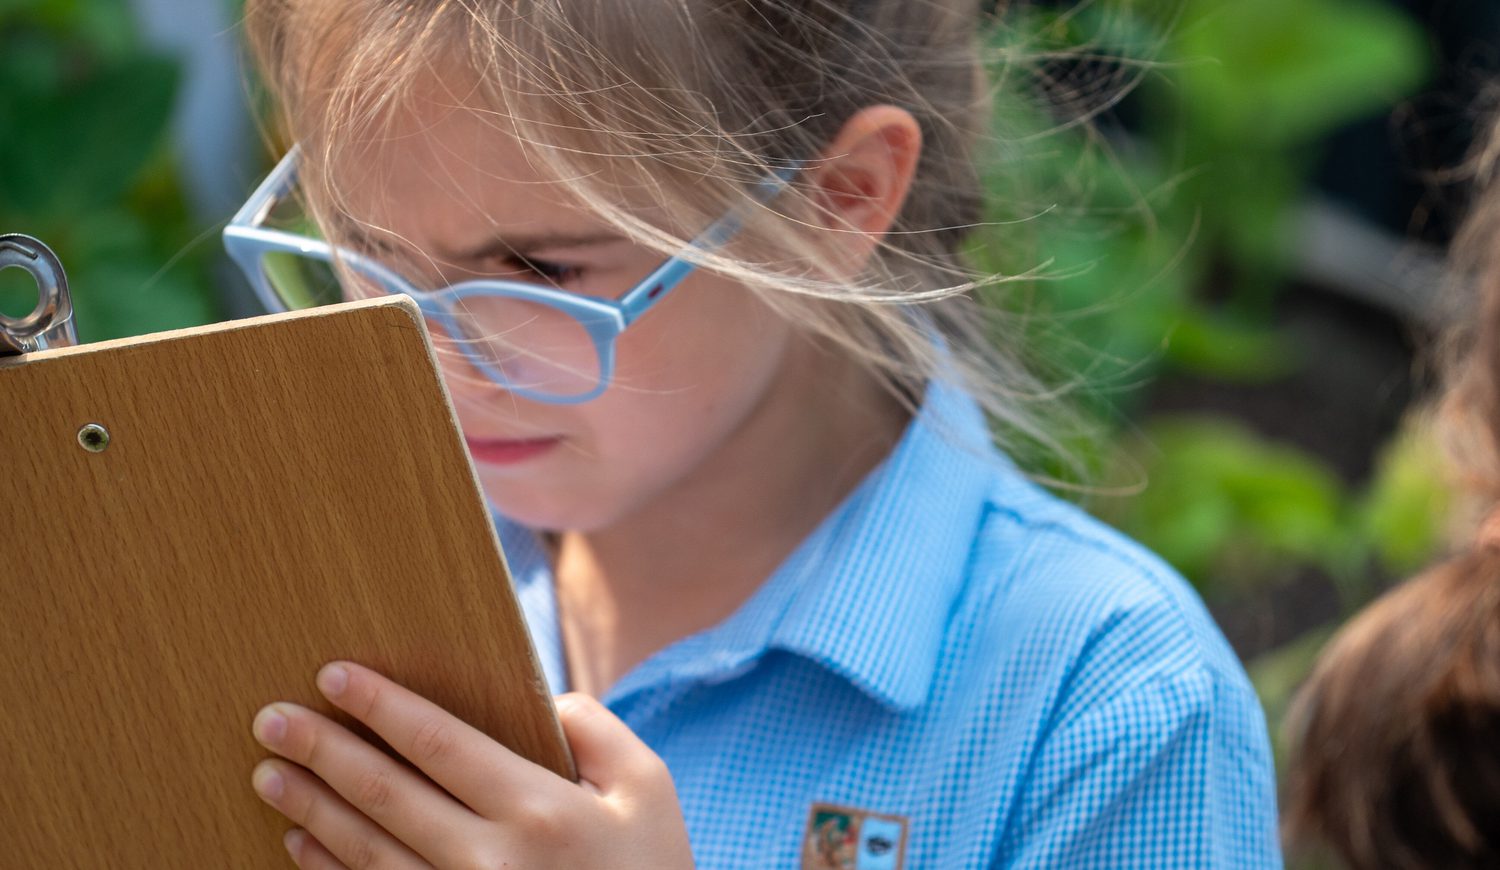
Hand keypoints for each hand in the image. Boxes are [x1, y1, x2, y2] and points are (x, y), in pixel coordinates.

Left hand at [248, 662, 694, 868]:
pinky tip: (299, 842)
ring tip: (270, 774)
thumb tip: (544, 700)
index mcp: (541, 811)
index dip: (382, 706)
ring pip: (367, 852)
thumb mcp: (649, 791)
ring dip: (311, 809)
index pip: (440, 743)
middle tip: (270, 720)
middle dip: (323, 752)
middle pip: (387, 795)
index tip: (334, 676)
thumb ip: (597, 732)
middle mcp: (492, 862)